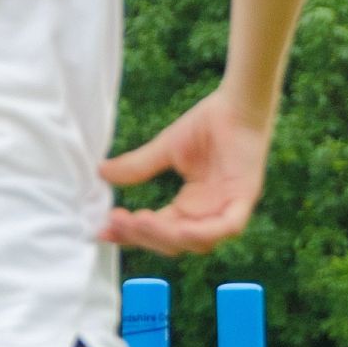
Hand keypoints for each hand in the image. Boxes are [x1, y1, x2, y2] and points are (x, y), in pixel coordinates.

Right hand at [100, 90, 274, 253]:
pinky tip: (177, 226)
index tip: (102, 230)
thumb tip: (101, 173)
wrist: (238, 103)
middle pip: (174, 243)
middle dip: (142, 237)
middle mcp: (209, 214)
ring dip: (165, 236)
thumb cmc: (209, 125)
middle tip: (114, 221)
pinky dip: (202, 232)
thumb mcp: (166, 150)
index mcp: (192, 206)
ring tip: (138, 220)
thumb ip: (137, 167)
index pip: (160, 230)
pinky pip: (227, 227)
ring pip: (197, 242)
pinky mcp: (246, 198)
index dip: (132, 235)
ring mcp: (229, 209)